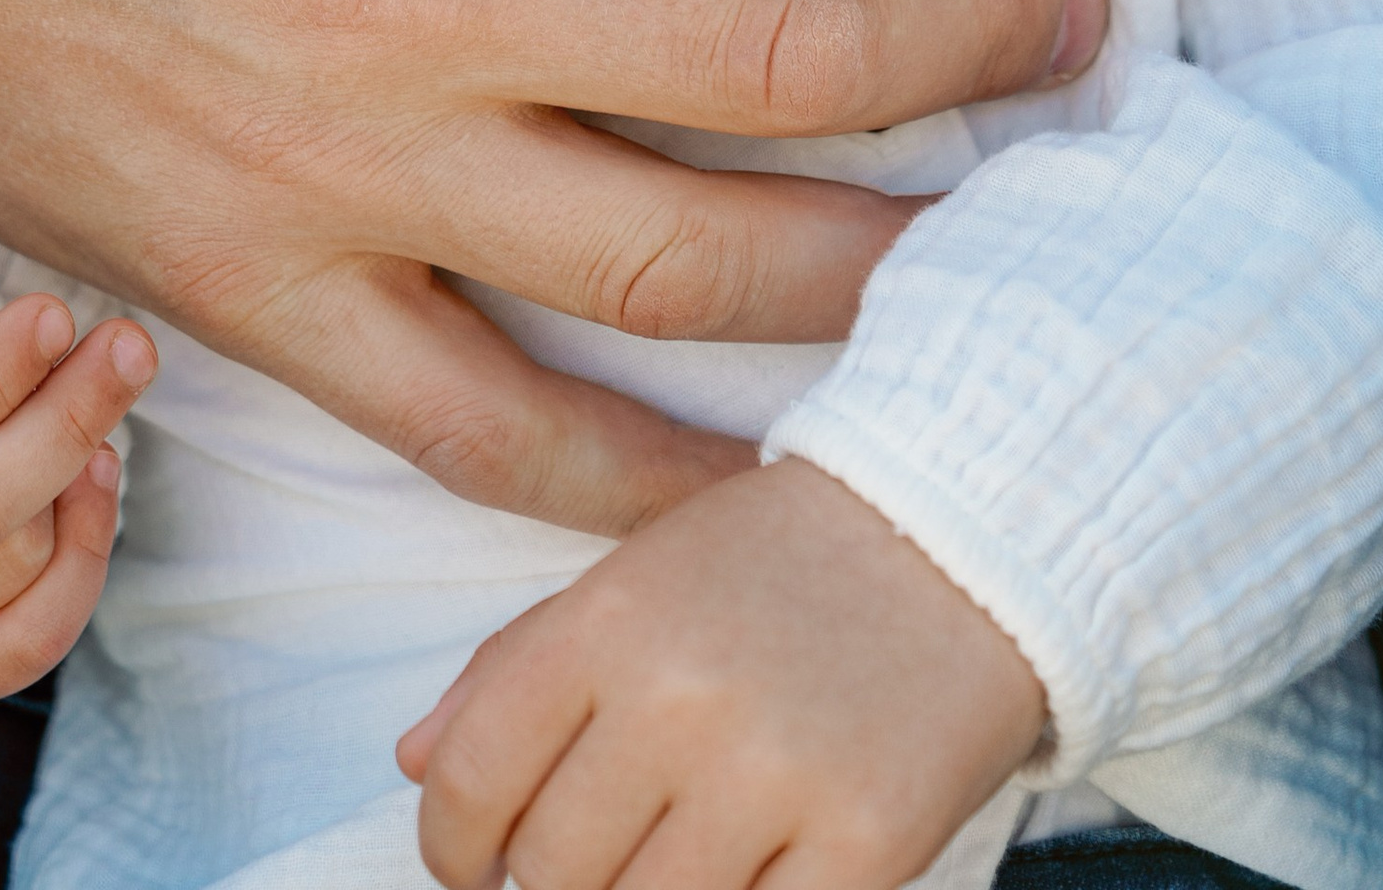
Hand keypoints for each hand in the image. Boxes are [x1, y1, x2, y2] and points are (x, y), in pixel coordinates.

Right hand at [0, 0, 1100, 536]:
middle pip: (788, 45)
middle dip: (978, 28)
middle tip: (1081, 6)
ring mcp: (348, 169)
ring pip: (681, 259)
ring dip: (877, 247)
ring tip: (993, 209)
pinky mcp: (262, 286)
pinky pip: (478, 423)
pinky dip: (629, 474)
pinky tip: (751, 477)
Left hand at [396, 456, 1045, 889]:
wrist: (967, 528)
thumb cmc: (781, 559)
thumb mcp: (634, 573)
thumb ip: (514, 666)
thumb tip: (415, 764)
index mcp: (605, 620)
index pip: (469, 780)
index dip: (451, 849)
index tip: (471, 867)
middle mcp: (676, 697)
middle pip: (550, 871)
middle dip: (550, 884)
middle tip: (586, 862)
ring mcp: (773, 775)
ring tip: (667, 862)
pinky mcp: (866, 842)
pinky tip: (744, 882)